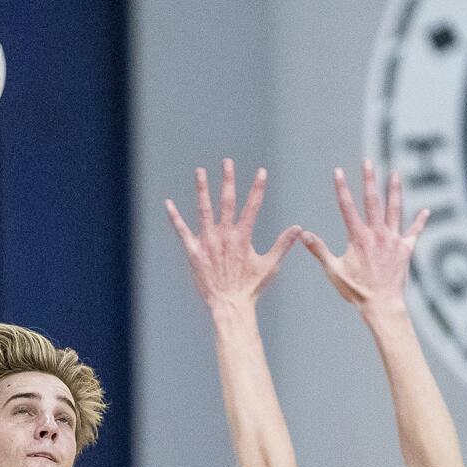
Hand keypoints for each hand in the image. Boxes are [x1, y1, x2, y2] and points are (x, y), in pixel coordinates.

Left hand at [166, 159, 302, 323]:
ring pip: (204, 210)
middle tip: (227, 162)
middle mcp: (225, 235)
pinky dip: (175, 217)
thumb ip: (282, 244)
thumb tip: (298, 228)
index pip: (253, 206)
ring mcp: (208, 242)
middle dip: (228, 180)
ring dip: (202, 190)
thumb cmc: (250, 288)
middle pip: (227, 201)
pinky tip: (168, 204)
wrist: (229, 305)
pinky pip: (182, 231)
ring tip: (200, 171)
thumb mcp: (270, 266)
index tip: (262, 172)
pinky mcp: (193, 252)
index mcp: (243, 237)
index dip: (258, 188)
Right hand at [302, 160, 428, 324]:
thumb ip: (319, 250)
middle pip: (373, 201)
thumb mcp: (333, 270)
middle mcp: (377, 234)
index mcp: (358, 238)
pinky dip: (420, 221)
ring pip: (394, 209)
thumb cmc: (356, 290)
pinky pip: (415, 232)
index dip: (341, 188)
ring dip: (394, 190)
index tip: (338, 171)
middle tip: (368, 162)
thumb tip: (302, 234)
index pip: (347, 207)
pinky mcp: (406, 249)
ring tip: (394, 173)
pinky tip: (426, 210)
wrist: (382, 304)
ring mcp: (393, 240)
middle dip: (369, 180)